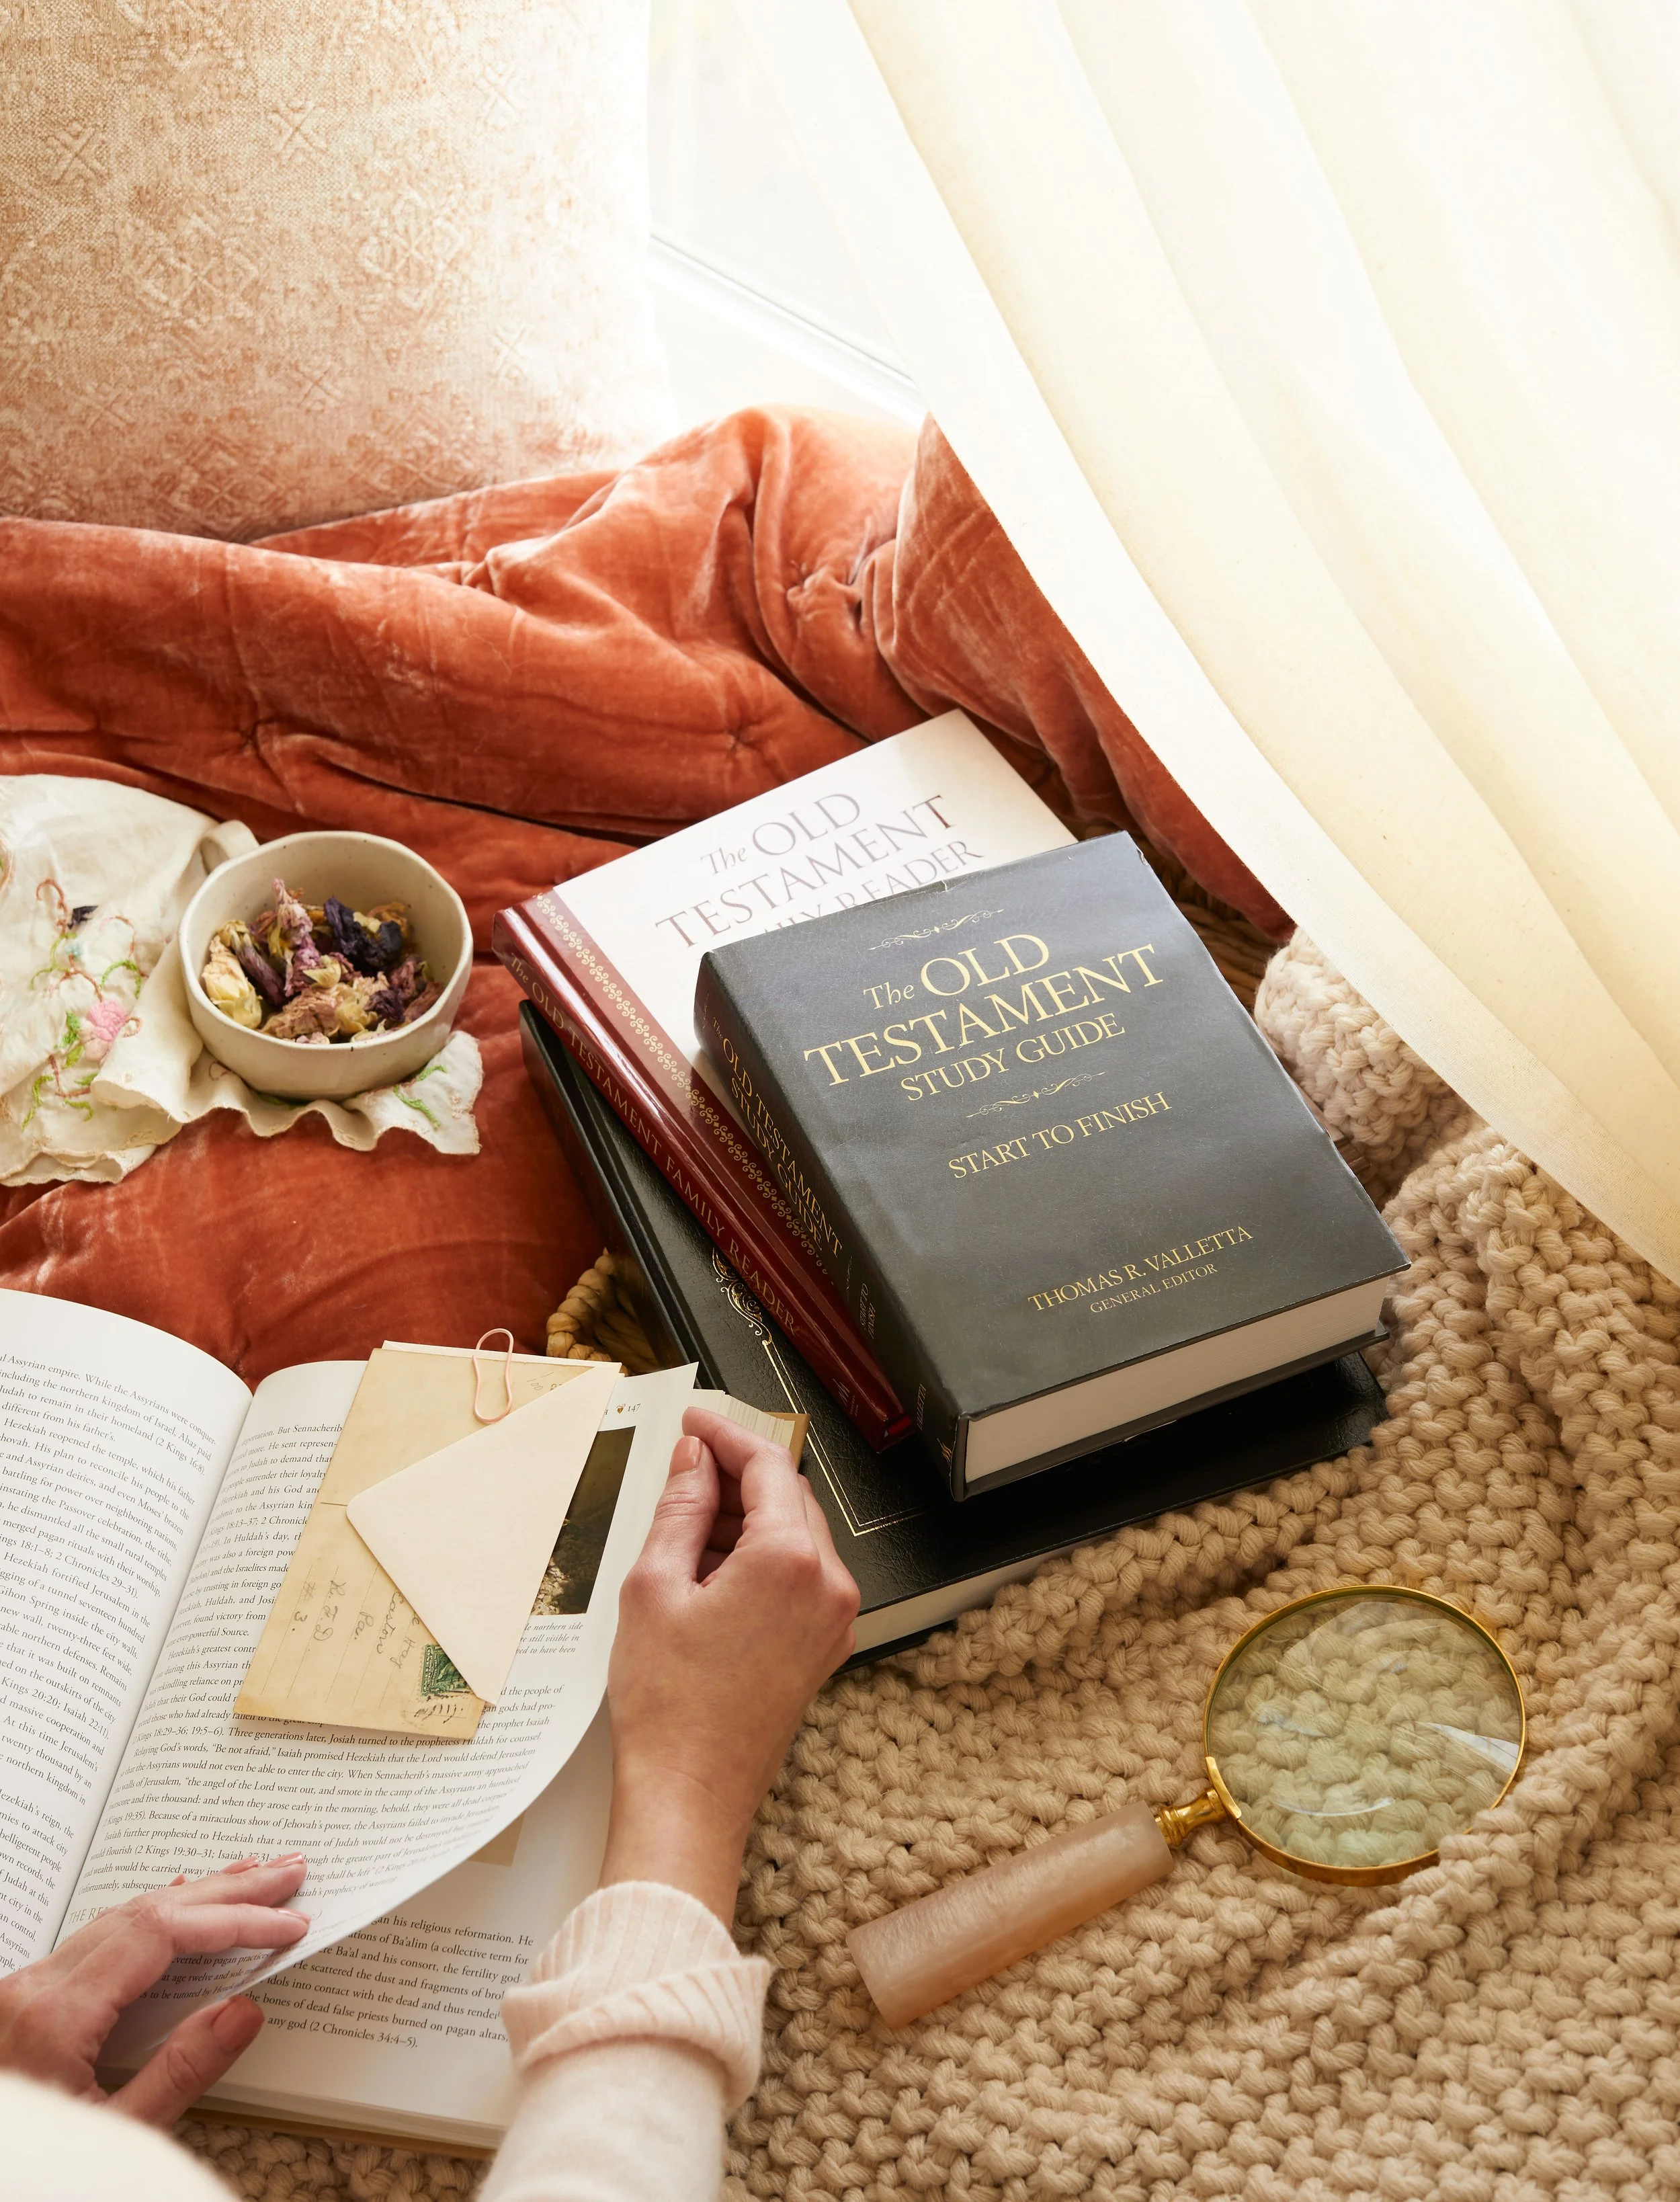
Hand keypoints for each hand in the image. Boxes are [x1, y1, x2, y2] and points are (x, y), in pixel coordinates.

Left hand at [0, 1854, 308, 2122]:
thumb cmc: (32, 2168)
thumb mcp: (114, 2136)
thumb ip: (179, 2074)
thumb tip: (243, 2011)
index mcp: (56, 2015)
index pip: (162, 1934)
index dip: (233, 1921)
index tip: (284, 1924)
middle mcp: (36, 1988)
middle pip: (148, 1910)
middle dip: (227, 1890)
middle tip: (286, 1873)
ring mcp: (28, 1989)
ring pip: (124, 1915)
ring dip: (196, 1896)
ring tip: (252, 1880)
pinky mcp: (30, 1999)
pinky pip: (100, 1936)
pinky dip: (154, 1915)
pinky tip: (181, 1899)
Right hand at [601, 1408, 858, 1919]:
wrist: (690, 1794)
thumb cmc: (669, 1705)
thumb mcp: (655, 1585)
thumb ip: (680, 1508)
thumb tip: (694, 1460)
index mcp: (791, 1561)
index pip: (767, 1465)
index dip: (725, 1435)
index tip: (694, 1423)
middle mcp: (828, 1585)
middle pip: (788, 1497)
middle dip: (735, 1477)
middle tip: (682, 1470)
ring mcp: (833, 1620)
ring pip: (795, 1535)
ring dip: (744, 1519)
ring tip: (682, 1528)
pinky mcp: (823, 1646)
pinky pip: (798, 1577)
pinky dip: (758, 1558)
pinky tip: (707, 1569)